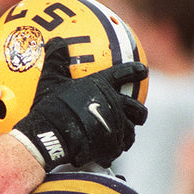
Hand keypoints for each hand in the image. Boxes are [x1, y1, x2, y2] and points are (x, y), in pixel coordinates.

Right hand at [11, 38, 147, 170]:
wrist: (51, 135)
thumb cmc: (51, 106)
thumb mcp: (50, 81)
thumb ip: (56, 60)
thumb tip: (55, 40)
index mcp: (103, 86)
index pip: (125, 74)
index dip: (135, 71)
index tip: (142, 71)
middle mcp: (115, 106)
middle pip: (137, 109)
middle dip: (139, 112)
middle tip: (137, 114)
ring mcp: (115, 127)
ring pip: (130, 132)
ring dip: (127, 134)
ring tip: (123, 137)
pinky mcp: (111, 146)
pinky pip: (118, 149)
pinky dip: (113, 150)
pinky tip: (108, 152)